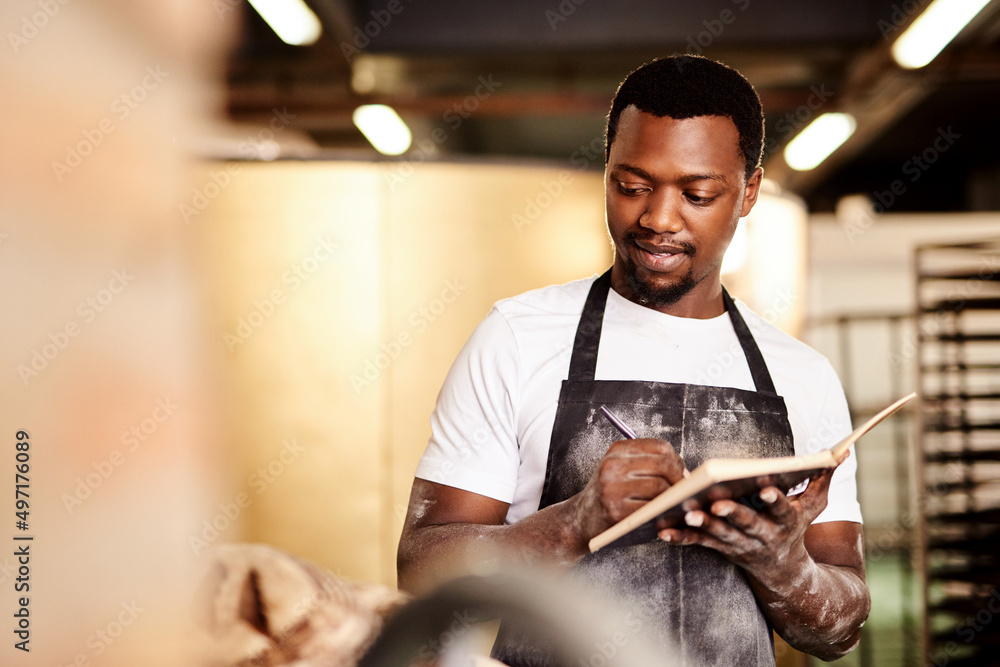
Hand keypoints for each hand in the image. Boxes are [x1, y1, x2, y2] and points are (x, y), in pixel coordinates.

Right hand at [572, 439, 685, 541]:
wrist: (579, 520)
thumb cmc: (608, 495)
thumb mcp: (620, 470)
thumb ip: (647, 464)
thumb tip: (687, 474)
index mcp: (617, 451)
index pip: (659, 446)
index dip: (678, 460)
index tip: (683, 474)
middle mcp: (613, 465)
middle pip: (663, 465)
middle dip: (681, 479)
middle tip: (686, 492)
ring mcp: (612, 488)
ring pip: (660, 487)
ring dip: (675, 498)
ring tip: (677, 505)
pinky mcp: (616, 511)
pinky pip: (651, 510)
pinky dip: (664, 514)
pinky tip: (666, 517)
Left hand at [657, 468, 834, 584]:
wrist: (784, 573)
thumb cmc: (795, 527)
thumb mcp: (814, 505)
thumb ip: (823, 477)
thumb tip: (843, 451)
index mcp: (786, 520)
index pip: (782, 509)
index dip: (774, 500)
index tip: (765, 489)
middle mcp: (764, 535)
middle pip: (748, 524)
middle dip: (734, 514)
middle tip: (718, 502)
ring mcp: (742, 545)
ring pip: (721, 535)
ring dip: (704, 525)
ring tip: (688, 512)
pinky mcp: (721, 550)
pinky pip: (699, 544)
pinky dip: (681, 538)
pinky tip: (664, 531)